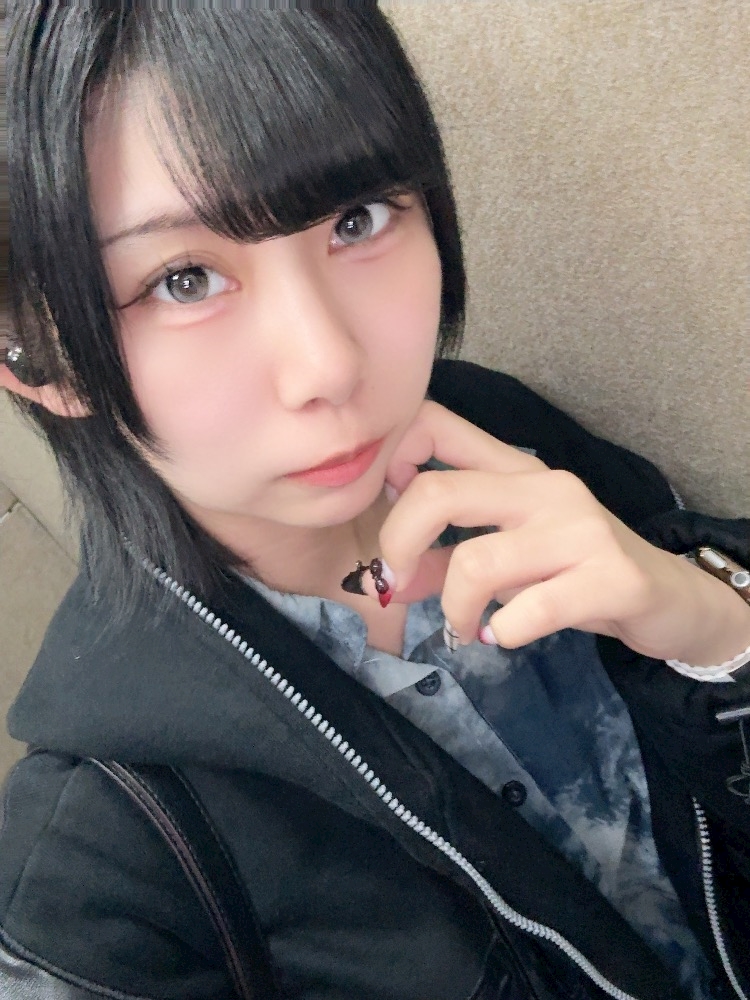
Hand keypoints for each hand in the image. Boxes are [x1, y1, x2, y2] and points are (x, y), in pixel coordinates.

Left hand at [369, 402, 749, 665]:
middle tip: (397, 584)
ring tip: (466, 628)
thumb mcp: (508, 555)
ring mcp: (580, 528)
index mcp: (514, 469)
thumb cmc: (575, 569)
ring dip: (455, 608)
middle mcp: (544, 487)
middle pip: (436, 492)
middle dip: (398, 545)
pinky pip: (529, 611)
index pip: (433, 427)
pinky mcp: (610, 577)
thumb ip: (447, 556)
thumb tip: (388, 577)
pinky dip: (503, 632)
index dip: (389, 460)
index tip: (381, 511)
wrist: (669, 597)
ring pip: (477, 562)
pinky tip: (506, 636)